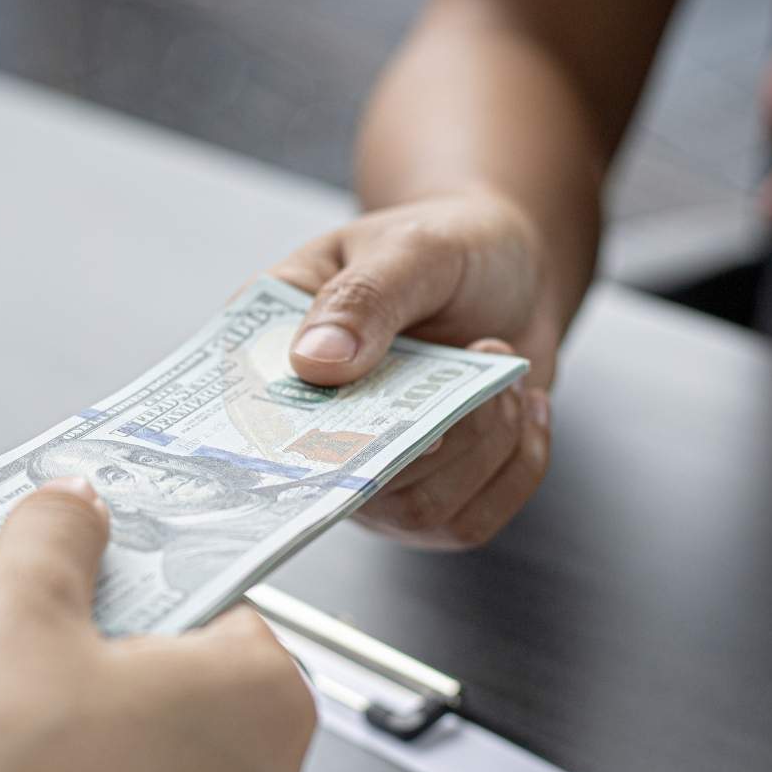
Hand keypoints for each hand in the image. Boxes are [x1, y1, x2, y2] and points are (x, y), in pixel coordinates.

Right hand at [269, 190, 556, 548]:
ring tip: (505, 378)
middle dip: (435, 430)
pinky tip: (525, 409)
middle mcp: (311, 426)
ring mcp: (368, 470)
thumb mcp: (412, 249)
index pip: (247, 416)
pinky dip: (516, 467)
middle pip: (347, 480)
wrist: (514, 271)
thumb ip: (364, 299)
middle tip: (485, 349)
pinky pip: (468, 523)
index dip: (290, 434)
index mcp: (275, 348)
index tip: (365, 418)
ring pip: (418, 510)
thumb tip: (313, 364)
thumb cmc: (449, 248)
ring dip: (486, 445)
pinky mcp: (428, 494)